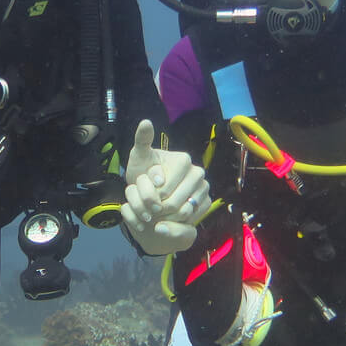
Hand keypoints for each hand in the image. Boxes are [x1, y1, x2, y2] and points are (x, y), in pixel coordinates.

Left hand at [122, 119, 208, 254]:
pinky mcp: (206, 203)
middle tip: (146, 209)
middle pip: (175, 201)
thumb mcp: (139, 157)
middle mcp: (198, 174)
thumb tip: (146, 122)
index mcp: (183, 160)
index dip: (151, 194)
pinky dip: (176, 223)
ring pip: (183, 212)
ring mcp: (204, 189)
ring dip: (165, 218)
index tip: (144, 195)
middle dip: (157, 208)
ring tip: (154, 214)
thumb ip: (142, 140)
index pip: (165, 187)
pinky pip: (191, 219)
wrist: (152, 192)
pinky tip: (165, 219)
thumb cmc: (145, 172)